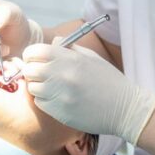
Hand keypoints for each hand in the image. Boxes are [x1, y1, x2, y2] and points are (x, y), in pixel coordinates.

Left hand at [22, 38, 154, 143]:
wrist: (125, 108)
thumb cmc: (108, 81)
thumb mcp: (91, 57)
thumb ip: (69, 48)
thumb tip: (52, 42)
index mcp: (69, 58)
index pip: (34, 51)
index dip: (32, 55)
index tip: (36, 60)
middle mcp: (61, 74)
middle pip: (28, 70)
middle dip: (32, 71)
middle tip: (42, 75)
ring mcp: (59, 94)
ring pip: (32, 88)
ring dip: (38, 87)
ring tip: (53, 88)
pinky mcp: (59, 112)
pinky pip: (39, 103)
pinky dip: (45, 101)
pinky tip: (59, 99)